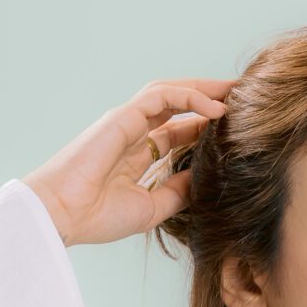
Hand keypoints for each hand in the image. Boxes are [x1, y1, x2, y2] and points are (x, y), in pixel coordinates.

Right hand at [21, 75, 236, 245]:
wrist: (62, 216)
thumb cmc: (96, 217)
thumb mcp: (152, 206)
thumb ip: (178, 190)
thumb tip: (206, 177)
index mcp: (136, 154)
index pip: (178, 131)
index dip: (207, 126)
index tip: (238, 128)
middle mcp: (132, 132)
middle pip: (178, 105)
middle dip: (211, 99)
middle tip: (244, 99)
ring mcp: (127, 121)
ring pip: (172, 92)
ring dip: (205, 89)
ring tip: (237, 93)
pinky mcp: (123, 115)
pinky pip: (164, 96)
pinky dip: (192, 97)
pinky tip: (217, 109)